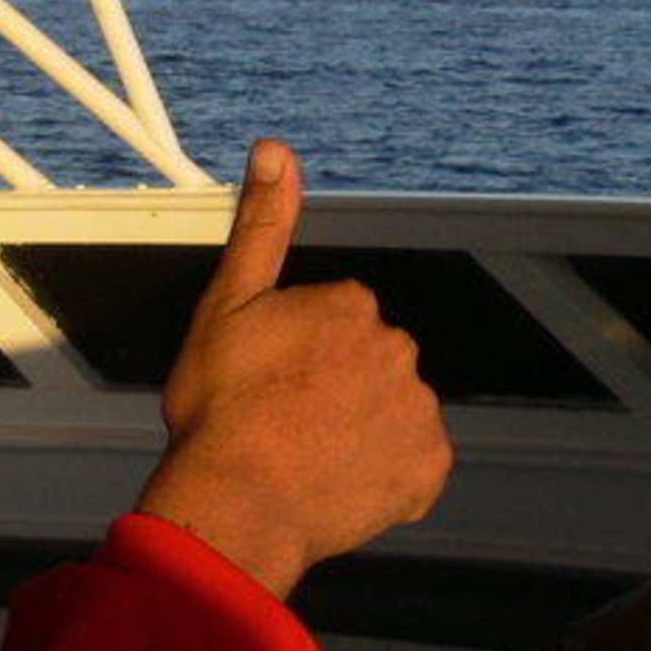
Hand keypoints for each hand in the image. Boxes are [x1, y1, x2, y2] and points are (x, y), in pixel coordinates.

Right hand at [136, 140, 451, 597]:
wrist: (237, 503)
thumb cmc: (221, 410)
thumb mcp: (227, 305)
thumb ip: (261, 225)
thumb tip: (276, 147)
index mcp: (352, 305)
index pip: (335, 325)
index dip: (297, 358)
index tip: (267, 384)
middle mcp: (399, 348)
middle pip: (368, 367)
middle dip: (335, 391)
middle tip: (285, 425)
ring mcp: (418, 410)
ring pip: (391, 415)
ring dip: (360, 434)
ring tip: (308, 461)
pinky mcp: (430, 467)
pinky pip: (413, 467)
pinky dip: (385, 477)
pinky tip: (341, 485)